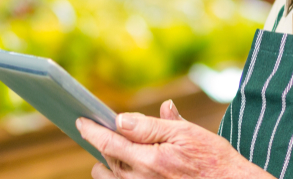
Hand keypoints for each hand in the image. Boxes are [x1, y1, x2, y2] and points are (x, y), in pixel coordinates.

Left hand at [76, 100, 273, 178]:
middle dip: (102, 145)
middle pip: (107, 161)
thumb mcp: (186, 133)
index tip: (80, 120)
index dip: (91, 131)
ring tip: (112, 154)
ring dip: (108, 165)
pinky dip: (119, 177)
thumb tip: (121, 119)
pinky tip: (124, 169)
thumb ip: (151, 126)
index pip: (109, 144)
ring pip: (112, 178)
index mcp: (150, 161)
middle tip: (101, 132)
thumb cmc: (212, 158)